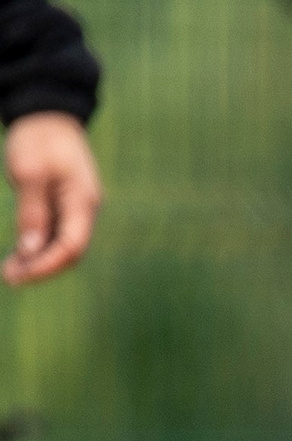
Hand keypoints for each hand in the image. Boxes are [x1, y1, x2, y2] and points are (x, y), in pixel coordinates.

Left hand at [2, 112, 98, 286]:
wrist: (48, 114)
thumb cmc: (39, 139)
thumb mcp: (30, 173)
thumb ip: (32, 212)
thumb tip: (30, 250)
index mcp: (83, 202)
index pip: (71, 246)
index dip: (47, 264)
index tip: (19, 274)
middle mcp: (85, 210)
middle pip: (69, 251)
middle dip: (41, 267)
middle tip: (9, 277)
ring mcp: (76, 209)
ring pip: (62, 245)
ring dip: (38, 260)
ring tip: (9, 270)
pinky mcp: (64, 205)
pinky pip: (55, 233)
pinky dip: (38, 246)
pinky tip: (19, 254)